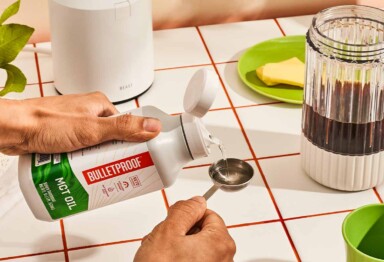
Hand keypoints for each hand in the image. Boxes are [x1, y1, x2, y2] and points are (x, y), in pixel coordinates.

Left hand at [0, 92, 160, 154]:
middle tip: (115, 169)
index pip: (127, 124)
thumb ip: (124, 128)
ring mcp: (76, 124)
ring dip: (97, 159)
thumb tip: (152, 126)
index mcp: (100, 105)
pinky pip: (81, 150)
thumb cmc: (45, 123)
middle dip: (113, 154)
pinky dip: (82, 159)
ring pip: (96, 145)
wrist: (11, 130)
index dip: (134, 142)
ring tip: (96, 172)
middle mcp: (88, 112)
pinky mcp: (64, 136)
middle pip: (112, 137)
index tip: (138, 157)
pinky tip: (80, 169)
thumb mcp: (92, 129)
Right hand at [134, 196, 235, 261]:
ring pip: (193, 249)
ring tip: (160, 257)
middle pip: (201, 232)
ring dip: (175, 249)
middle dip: (180, 233)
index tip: (174, 221)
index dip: (187, 215)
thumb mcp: (168, 231)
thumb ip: (185, 210)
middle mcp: (223, 259)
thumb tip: (197, 201)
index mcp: (220, 242)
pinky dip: (177, 261)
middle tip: (164, 242)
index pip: (208, 213)